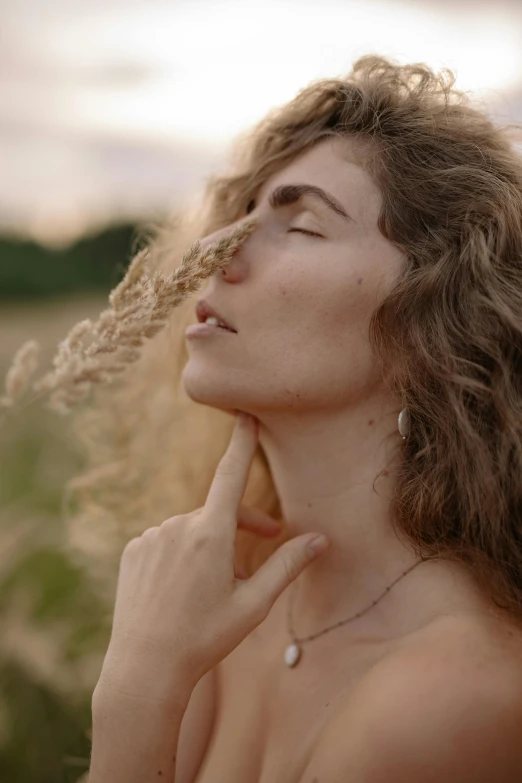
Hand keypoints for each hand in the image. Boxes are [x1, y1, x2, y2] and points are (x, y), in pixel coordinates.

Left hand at [99, 413, 329, 695]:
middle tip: (255, 560)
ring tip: (210, 591)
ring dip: (208, 547)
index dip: (242, 443)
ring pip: (191, 530)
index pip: (231, 474)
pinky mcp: (133, 549)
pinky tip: (179, 591)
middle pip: (218, 513)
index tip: (246, 415)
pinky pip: (165, 541)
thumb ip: (287, 566)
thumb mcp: (254, 604)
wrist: (144, 667)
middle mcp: (178, 525)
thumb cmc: (206, 638)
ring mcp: (151, 536)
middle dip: (240, 530)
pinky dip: (179, 555)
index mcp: (211, 534)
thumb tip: (321, 539)